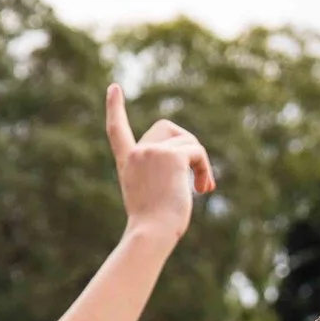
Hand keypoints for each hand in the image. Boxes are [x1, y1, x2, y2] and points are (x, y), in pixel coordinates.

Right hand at [107, 84, 214, 246]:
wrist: (152, 233)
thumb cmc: (155, 226)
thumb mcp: (153, 196)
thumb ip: (162, 174)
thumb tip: (191, 159)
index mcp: (127, 163)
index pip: (117, 130)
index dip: (115, 108)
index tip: (114, 88)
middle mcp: (137, 152)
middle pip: (167, 126)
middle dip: (186, 145)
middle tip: (197, 177)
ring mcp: (152, 151)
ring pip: (189, 141)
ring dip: (201, 163)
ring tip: (202, 189)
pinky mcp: (171, 154)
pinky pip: (197, 151)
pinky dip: (205, 169)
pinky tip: (203, 189)